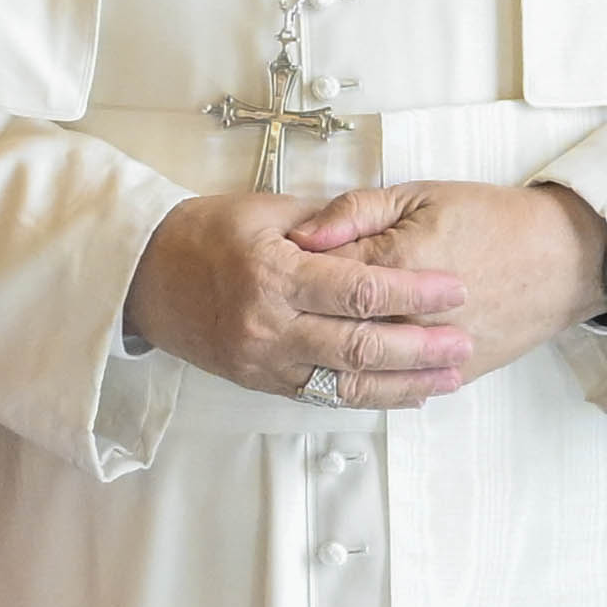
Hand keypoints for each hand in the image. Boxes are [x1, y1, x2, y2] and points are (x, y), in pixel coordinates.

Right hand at [126, 185, 471, 403]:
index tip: (455, 288)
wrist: (142, 276)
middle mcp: (269, 325)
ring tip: (447, 378)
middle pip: (360, 346)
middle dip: (420, 348)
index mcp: (274, 273)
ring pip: (346, 383)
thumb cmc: (204, 234)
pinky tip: (404, 394)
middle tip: (463, 342)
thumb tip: (384, 231)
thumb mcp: (265, 210)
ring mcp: (263, 361)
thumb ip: (328, 222)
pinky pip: (323, 396)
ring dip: (403, 384)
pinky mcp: (261, 382)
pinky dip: (368, 397)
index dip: (414, 293)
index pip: (360, 289)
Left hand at [302, 181, 606, 393]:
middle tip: (283, 309)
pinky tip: (345, 370)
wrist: (561, 258)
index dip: (293, 270)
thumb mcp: (419, 195)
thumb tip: (303, 234)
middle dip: (301, 318)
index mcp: (392, 264)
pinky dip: (366, 382)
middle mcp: (405, 317)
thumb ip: (355, 212)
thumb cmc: (493, 219)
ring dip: (324, 355)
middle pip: (329, 326)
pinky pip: (395, 389)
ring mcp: (427, 351)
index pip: (318, 275)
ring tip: (304, 342)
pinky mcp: (450, 373)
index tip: (277, 264)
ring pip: (357, 366)